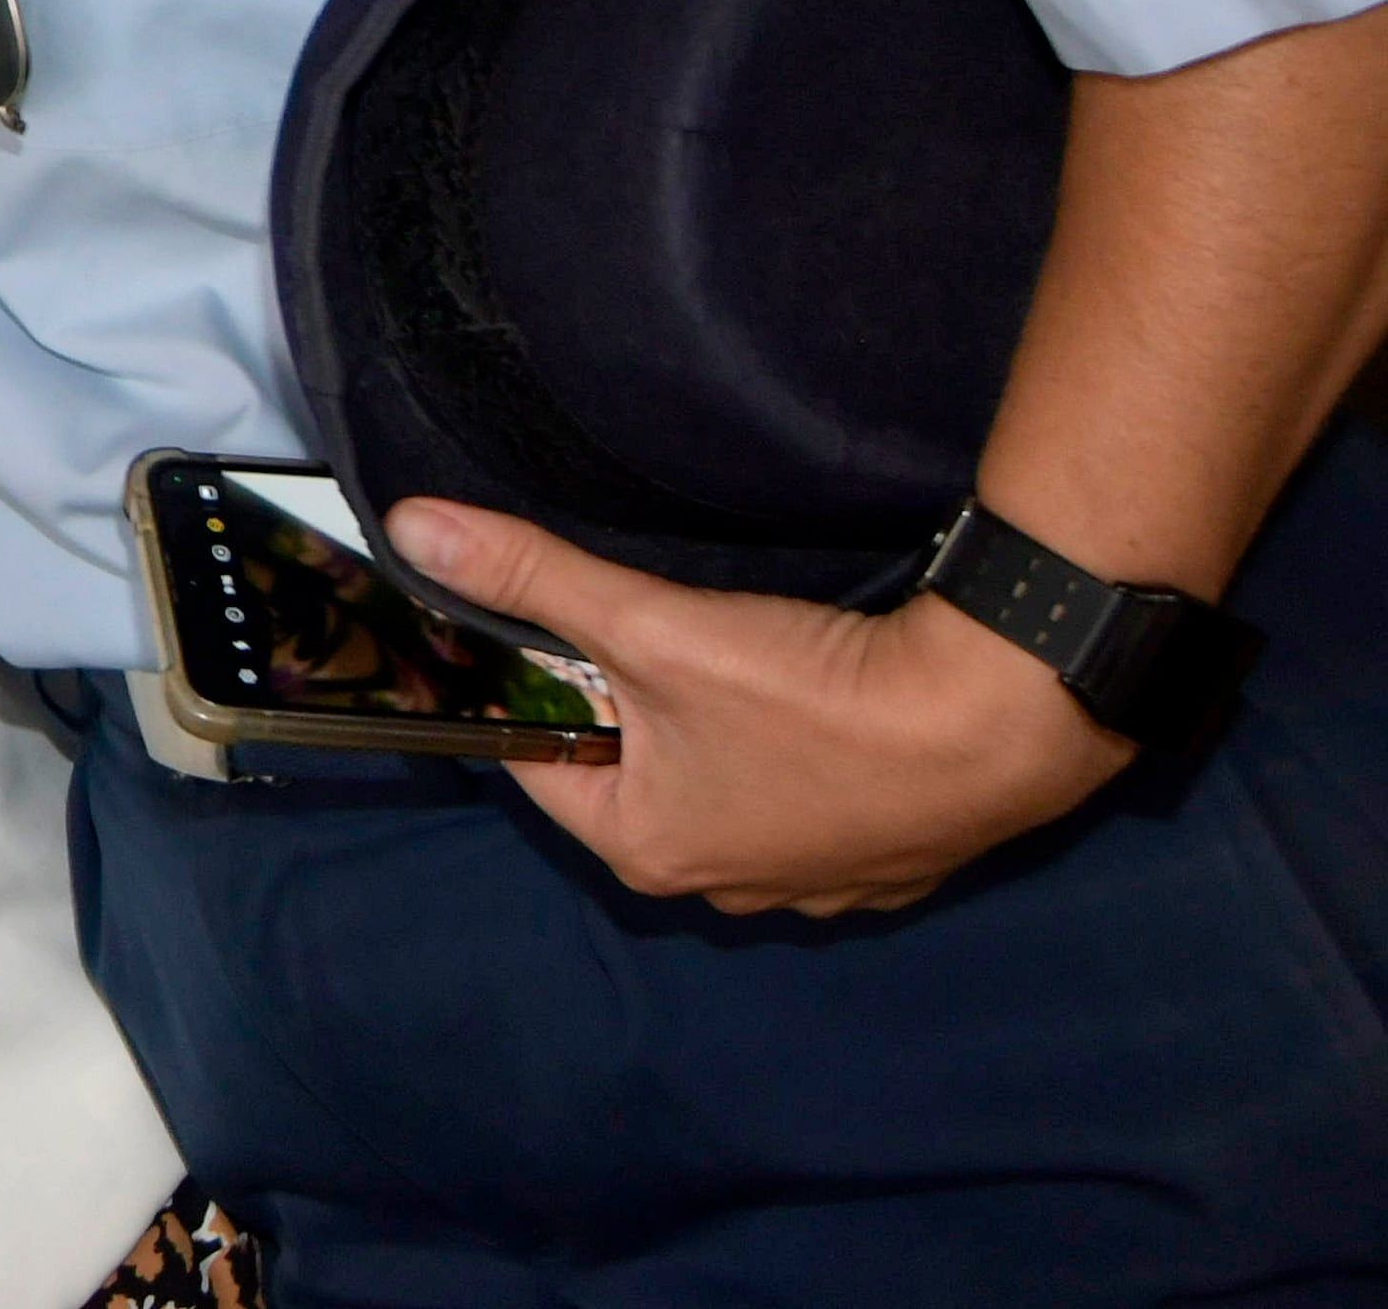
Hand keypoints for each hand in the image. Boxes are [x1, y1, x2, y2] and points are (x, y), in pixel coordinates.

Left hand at [387, 497, 1132, 916]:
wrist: (1002, 721)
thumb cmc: (813, 695)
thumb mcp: (650, 626)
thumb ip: (530, 577)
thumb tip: (414, 530)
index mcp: (644, 850)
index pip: (543, 761)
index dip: (538, 687)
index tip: (552, 628)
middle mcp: (724, 886)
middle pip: (634, 770)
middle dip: (636, 702)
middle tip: (665, 632)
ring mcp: (815, 883)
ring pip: (726, 782)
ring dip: (722, 725)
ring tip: (750, 659)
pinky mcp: (888, 860)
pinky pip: (809, 797)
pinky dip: (803, 752)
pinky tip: (824, 701)